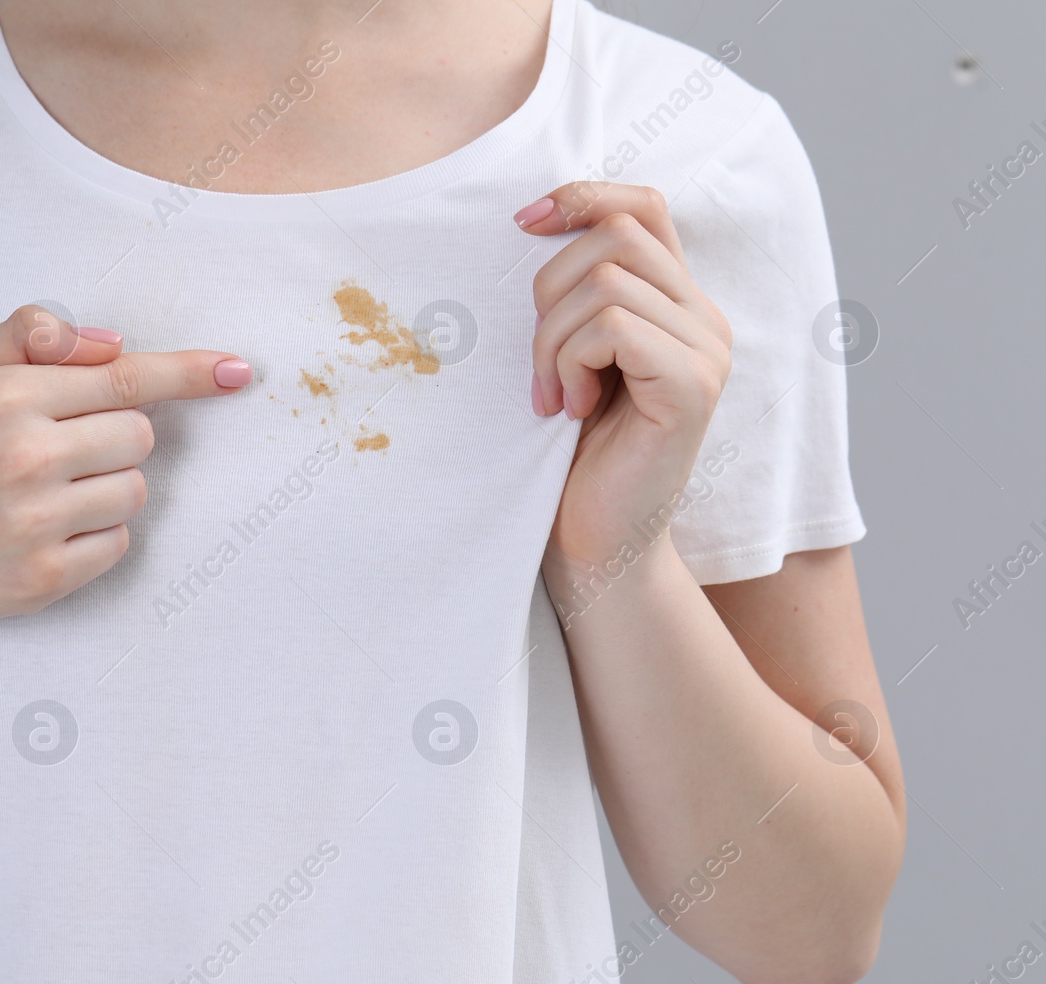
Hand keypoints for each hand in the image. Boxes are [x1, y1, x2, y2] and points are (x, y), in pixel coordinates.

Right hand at [0, 305, 251, 632]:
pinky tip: (42, 535)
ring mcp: (34, 523)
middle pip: (140, 438)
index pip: (125, 379)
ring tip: (43, 497)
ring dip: (107, 491)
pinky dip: (95, 540)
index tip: (239, 372)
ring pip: (135, 494)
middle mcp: (23, 457)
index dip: (189, 374)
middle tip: (60, 454)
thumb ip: (29, 341)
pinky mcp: (42, 579)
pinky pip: (118, 547)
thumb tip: (112, 344)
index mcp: (5, 398)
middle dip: (115, 441)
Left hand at [516, 183, 732, 571]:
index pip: (644, 205)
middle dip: (548, 291)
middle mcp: (705, 317)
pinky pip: (614, 328)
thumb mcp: (568, 355)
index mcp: (676, 302)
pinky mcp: (694, 386)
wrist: (594, 542)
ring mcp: (707, 350)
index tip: (522, 221)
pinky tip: (571, 409)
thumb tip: (533, 217)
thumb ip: (576, 295)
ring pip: (606, 283)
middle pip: (615, 235)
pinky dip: (571, 363)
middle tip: (538, 364)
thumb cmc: (570, 454)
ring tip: (552, 395)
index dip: (583, 195)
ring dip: (551, 340)